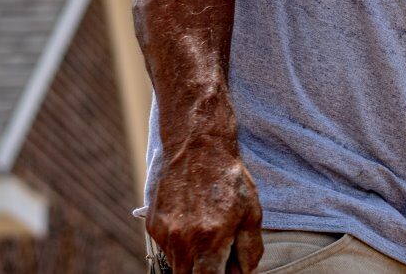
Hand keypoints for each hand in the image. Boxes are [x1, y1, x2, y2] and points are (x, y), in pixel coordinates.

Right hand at [147, 135, 263, 273]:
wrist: (196, 145)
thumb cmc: (229, 178)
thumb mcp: (252, 211)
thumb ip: (250, 248)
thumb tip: (247, 273)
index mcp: (210, 239)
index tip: (226, 272)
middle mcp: (182, 240)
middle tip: (221, 261)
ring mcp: (164, 233)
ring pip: (178, 265)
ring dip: (194, 260)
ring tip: (210, 234)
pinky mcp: (153, 225)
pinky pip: (168, 248)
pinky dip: (182, 245)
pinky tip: (195, 224)